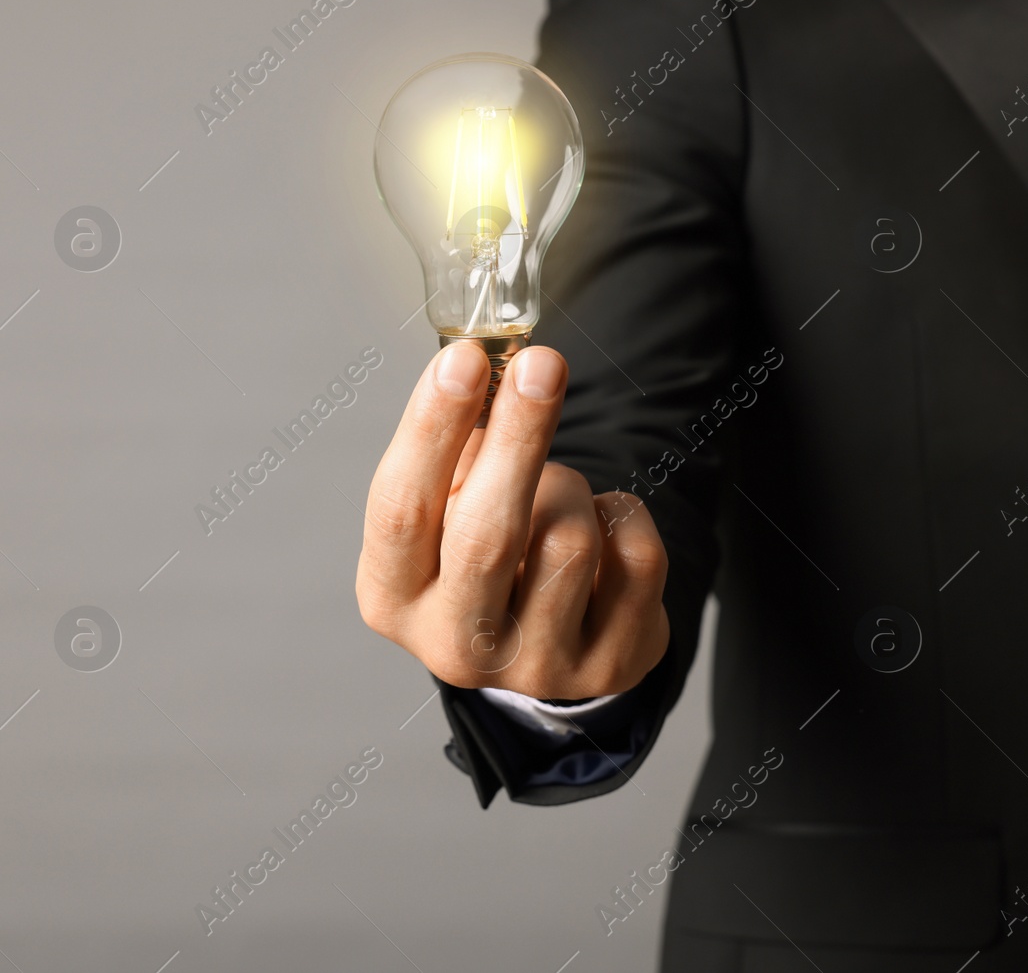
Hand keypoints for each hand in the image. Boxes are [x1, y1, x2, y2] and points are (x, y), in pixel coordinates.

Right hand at [355, 342, 669, 698]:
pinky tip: (599, 528)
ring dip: (570, 487)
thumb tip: (484, 365)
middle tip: (542, 365)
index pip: (401, 510)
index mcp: (393, 598)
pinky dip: (622, 516)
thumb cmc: (478, 548)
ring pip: (568, 539)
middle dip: (517, 437)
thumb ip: (454, 446)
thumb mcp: (443, 505)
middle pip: (485, 535)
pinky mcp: (608, 667)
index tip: (464, 359)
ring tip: (556, 493)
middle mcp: (454, 645)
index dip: (431, 430)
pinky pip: (634, 558)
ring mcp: (535, 667)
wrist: (539, 638)